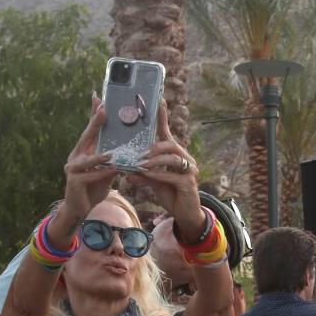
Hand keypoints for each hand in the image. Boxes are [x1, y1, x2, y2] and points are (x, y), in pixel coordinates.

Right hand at [56, 94, 116, 229]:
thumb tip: (127, 147)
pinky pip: (90, 176)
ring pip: (88, 159)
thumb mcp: (105, 170)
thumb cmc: (94, 187)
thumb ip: (112, 158)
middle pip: (86, 137)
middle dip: (95, 124)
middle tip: (104, 110)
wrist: (81, 208)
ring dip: (100, 155)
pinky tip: (113, 170)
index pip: (90, 130)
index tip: (99, 98)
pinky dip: (102, 173)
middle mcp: (75, 156)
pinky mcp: (74, 182)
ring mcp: (72, 169)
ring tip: (112, 151)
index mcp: (82, 151)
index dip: (94, 115)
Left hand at [134, 101, 202, 234]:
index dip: (163, 118)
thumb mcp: (154, 182)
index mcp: (177, 155)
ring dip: (154, 161)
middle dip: (154, 147)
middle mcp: (186, 159)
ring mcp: (189, 171)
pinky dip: (157, 175)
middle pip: (171, 144)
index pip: (168, 133)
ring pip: (171, 159)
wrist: (185, 214)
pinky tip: (147, 175)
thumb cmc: (171, 195)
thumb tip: (126, 171)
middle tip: (139, 152)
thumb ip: (143, 174)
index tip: (159, 101)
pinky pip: (171, 176)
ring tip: (140, 163)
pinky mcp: (188, 183)